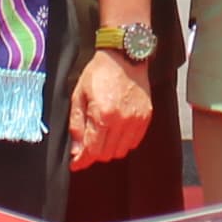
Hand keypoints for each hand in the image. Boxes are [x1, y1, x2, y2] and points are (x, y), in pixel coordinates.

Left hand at [70, 49, 151, 167]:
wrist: (125, 57)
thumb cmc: (99, 73)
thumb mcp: (79, 96)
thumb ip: (77, 125)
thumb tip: (76, 151)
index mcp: (102, 114)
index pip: (92, 150)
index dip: (82, 161)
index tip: (76, 164)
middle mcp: (121, 121)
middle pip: (106, 154)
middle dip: (94, 154)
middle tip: (87, 146)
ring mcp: (136, 120)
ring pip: (121, 151)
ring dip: (109, 149)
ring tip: (102, 137)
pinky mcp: (146, 118)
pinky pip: (134, 143)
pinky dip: (123, 143)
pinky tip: (116, 132)